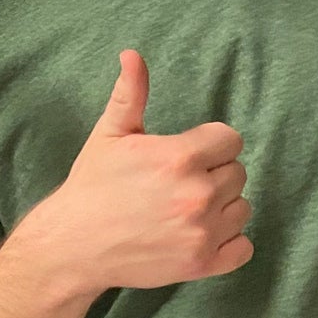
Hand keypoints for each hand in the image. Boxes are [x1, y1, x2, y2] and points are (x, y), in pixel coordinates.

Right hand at [30, 50, 252, 292]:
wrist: (74, 244)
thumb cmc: (92, 185)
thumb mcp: (110, 134)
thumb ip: (131, 93)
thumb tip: (131, 53)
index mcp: (179, 157)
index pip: (230, 140)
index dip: (210, 144)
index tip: (187, 155)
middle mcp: (197, 195)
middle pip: (237, 172)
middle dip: (214, 174)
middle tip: (179, 183)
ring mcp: (202, 233)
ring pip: (242, 208)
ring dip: (222, 207)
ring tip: (186, 209)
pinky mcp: (202, 264)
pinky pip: (243, 248)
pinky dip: (229, 242)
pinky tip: (201, 233)